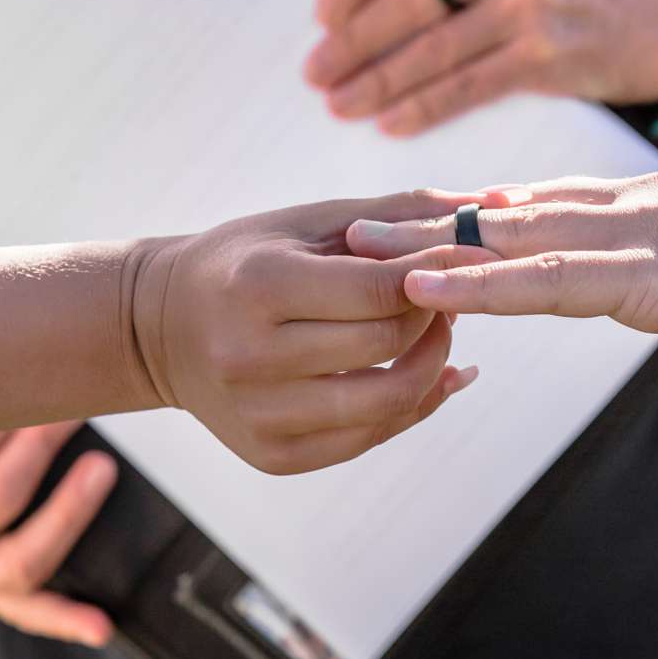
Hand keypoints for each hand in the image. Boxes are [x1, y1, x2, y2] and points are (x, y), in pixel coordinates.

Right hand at [129, 189, 501, 473]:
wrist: (159, 326)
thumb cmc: (247, 259)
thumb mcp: (309, 221)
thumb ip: (400, 213)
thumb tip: (498, 202)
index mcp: (257, 287)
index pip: (378, 290)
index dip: (439, 273)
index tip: (475, 255)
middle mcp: (251, 357)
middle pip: (387, 347)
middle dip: (435, 316)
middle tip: (447, 291)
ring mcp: (258, 416)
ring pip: (387, 404)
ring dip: (431, 367)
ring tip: (435, 332)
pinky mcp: (270, 456)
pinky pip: (366, 438)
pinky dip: (409, 407)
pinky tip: (426, 375)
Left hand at [304, 0, 657, 135]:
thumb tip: (361, 7)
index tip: (322, 16)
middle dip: (352, 41)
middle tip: (316, 72)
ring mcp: (529, 0)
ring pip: (429, 47)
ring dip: (375, 81)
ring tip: (340, 103)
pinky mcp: (544, 55)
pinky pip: (463, 86)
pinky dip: (420, 107)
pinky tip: (390, 122)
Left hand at [345, 171, 657, 384]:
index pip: (564, 203)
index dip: (492, 209)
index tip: (430, 213)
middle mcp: (653, 203)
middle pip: (522, 206)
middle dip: (438, 214)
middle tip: (361, 218)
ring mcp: (652, 233)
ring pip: (516, 235)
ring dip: (430, 241)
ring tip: (356, 246)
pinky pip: (547, 282)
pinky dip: (478, 282)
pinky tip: (419, 286)